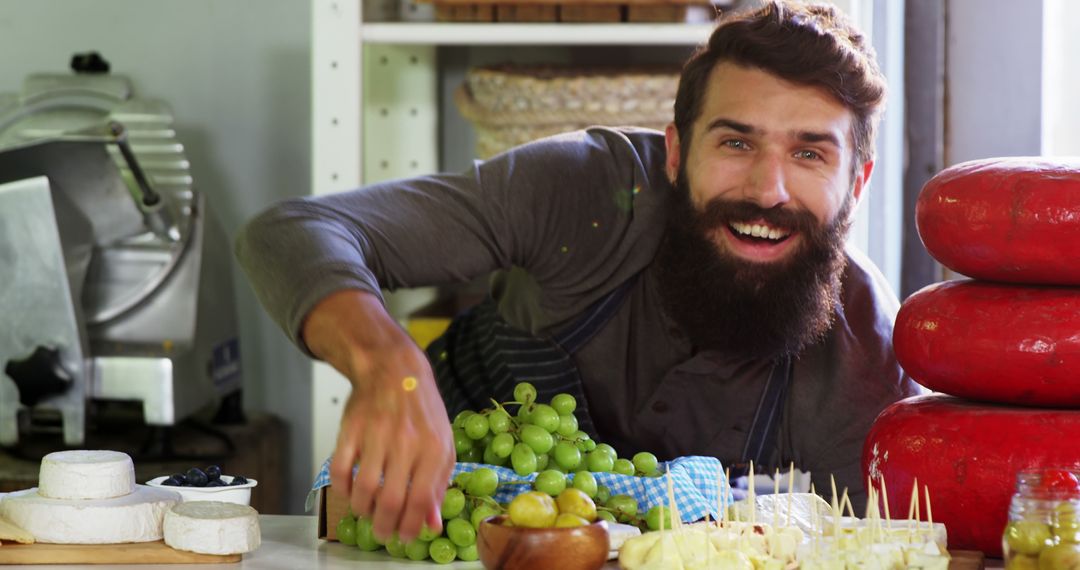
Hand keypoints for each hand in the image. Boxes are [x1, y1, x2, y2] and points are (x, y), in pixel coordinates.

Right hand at [304, 290, 454, 543]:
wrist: (395, 369)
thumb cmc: (422, 411)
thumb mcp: (442, 445)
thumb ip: (438, 485)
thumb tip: (432, 524)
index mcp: (433, 448)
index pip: (421, 499)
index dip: (412, 526)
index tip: (406, 537)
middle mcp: (406, 442)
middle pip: (391, 499)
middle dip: (385, 525)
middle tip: (383, 532)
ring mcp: (376, 435)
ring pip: (364, 488)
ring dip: (363, 509)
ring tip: (368, 512)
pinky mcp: (351, 429)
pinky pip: (340, 468)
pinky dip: (342, 488)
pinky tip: (351, 491)